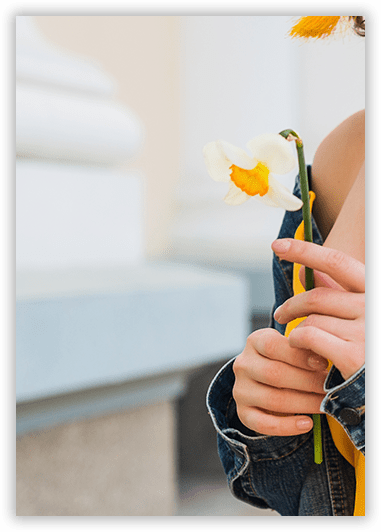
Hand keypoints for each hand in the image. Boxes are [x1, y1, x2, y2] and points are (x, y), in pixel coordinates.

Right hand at [232, 328, 326, 435]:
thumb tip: (324, 359)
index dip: (299, 356)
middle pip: (274, 374)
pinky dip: (287, 426)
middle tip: (329, 387)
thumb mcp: (290, 348)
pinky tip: (307, 424)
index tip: (323, 364)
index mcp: (254, 342)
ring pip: (272, 400)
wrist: (264, 380)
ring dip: (304, 404)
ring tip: (325, 404)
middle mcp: (243, 365)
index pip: (272, 346)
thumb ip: (302, 350)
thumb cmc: (285, 361)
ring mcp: (240, 390)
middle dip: (307, 382)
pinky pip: (263, 424)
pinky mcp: (243, 412)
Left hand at [272, 239, 364, 381]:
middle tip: (279, 314)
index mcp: (374, 292)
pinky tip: (303, 352)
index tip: (277, 245)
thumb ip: (338, 297)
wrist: (376, 392)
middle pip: (318, 296)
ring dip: (298, 330)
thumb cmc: (367, 351)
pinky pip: (309, 337)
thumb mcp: (361, 317)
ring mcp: (366, 331)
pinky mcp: (353, 355)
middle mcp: (373, 307)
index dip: (305, 251)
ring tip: (298, 343)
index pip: (338, 262)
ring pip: (311, 319)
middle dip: (292, 305)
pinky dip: (299, 342)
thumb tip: (305, 272)